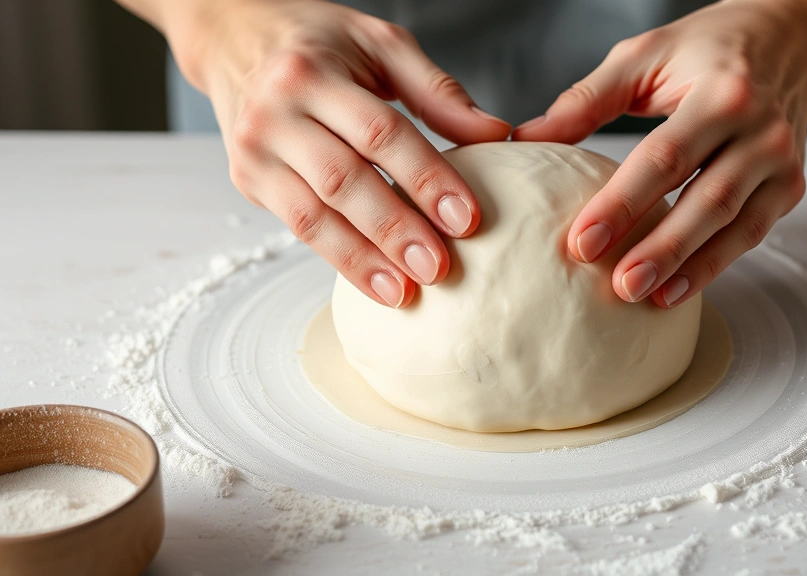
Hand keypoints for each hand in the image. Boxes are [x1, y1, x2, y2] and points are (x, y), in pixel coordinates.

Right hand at [165, 0, 509, 306]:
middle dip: (394, 229)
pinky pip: (298, 228)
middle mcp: (275, 112)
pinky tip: (375, 282)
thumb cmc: (318, 42)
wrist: (233, 39)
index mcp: (312, 72)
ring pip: (313, 216)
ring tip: (406, 291)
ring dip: (363, 259)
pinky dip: (340, 259)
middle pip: (344, 180)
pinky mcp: (249, 182)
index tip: (465, 217)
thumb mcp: (379, 44)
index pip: (380, 132)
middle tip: (438, 267)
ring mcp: (255, 152)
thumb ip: (437, 90)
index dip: (425, 177)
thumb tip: (496, 134)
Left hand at [513, 0, 806, 306]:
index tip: (582, 241)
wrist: (791, 40)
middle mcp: (761, 130)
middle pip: (706, 200)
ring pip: (735, 225)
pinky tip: (678, 288)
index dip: (622, 203)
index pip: (664, 158)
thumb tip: (527, 139)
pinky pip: (751, 233)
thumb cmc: (708, 49)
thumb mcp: (645, 55)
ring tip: (647, 298)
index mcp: (722, 93)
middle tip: (619, 286)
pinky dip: (715, 264)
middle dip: (661, 249)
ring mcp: (782, 162)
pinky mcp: (789, 187)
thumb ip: (586, 99)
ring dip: (691, 267)